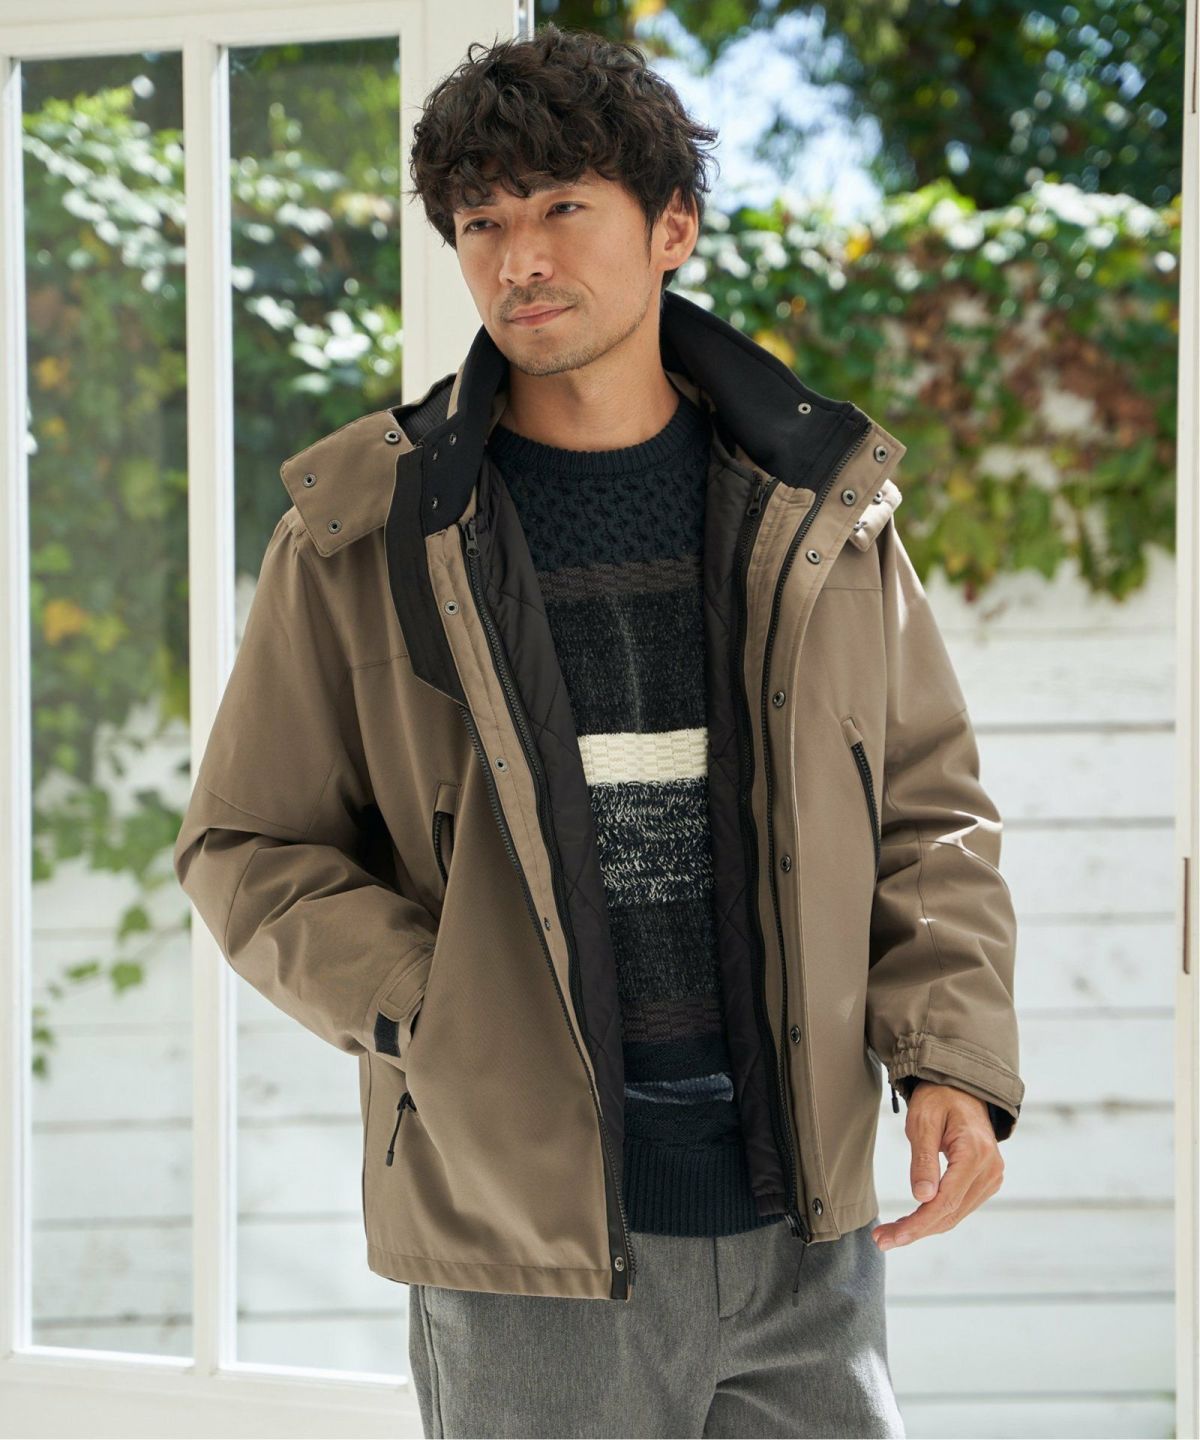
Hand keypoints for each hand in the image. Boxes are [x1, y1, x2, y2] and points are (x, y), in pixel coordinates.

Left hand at [871, 1080, 1003, 1250]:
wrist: (963, 1087)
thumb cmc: (939, 1098)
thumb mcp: (923, 1120)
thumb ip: (923, 1159)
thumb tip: (922, 1199)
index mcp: (975, 1154)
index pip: (945, 1202)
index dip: (917, 1224)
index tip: (890, 1238)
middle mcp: (990, 1170)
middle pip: (950, 1214)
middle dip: (915, 1230)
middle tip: (881, 1240)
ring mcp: (992, 1177)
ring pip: (955, 1215)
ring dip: (924, 1227)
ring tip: (890, 1233)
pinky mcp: (986, 1181)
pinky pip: (959, 1206)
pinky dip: (936, 1216)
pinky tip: (914, 1220)